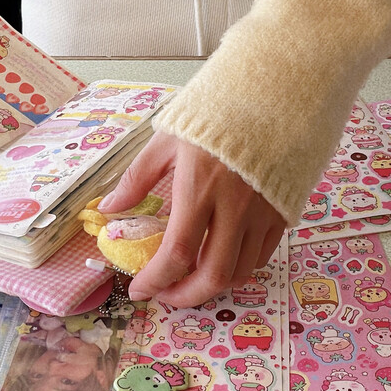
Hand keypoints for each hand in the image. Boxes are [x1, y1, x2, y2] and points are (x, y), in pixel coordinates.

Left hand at [98, 132, 286, 307]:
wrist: (274, 93)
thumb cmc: (215, 115)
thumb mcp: (167, 141)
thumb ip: (136, 179)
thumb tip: (108, 209)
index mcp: (200, 187)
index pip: (177, 252)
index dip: (156, 280)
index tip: (139, 290)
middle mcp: (235, 206)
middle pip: (213, 275)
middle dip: (185, 296)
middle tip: (165, 295)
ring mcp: (263, 212)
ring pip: (240, 272)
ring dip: (212, 287)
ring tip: (189, 281)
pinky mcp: (282, 212)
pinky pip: (261, 256)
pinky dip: (238, 269)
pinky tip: (218, 261)